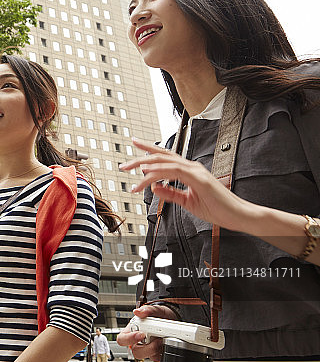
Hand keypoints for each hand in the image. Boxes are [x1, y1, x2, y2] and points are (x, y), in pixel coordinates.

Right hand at [117, 304, 177, 361]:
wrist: (171, 320)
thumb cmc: (158, 315)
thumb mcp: (154, 310)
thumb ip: (146, 310)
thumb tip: (138, 312)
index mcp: (131, 331)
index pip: (122, 340)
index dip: (129, 339)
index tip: (141, 334)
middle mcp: (137, 342)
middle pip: (136, 352)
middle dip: (148, 347)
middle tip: (157, 338)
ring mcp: (148, 349)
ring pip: (148, 356)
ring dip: (157, 349)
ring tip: (163, 339)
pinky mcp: (157, 354)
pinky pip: (159, 358)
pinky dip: (164, 352)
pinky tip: (166, 343)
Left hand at [120, 138, 252, 230]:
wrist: (238, 216)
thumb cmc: (217, 209)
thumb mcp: (187, 202)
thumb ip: (171, 194)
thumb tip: (154, 187)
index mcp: (190, 171)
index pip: (166, 157)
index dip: (149, 150)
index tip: (135, 145)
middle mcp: (192, 168)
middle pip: (162, 156)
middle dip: (141, 157)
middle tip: (124, 165)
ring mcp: (196, 172)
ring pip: (165, 162)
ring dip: (145, 165)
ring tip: (129, 170)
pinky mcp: (199, 179)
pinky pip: (175, 171)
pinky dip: (159, 171)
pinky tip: (146, 174)